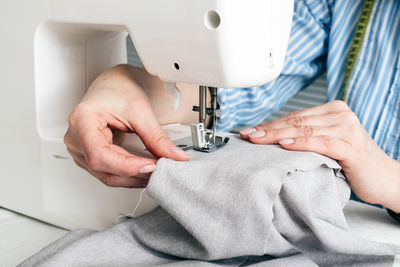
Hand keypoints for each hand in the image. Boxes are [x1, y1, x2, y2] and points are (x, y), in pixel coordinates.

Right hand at [64, 65, 188, 187]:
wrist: (114, 85)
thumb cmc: (119, 90)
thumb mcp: (141, 112)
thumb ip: (157, 138)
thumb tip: (175, 157)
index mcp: (82, 121)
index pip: (100, 156)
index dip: (127, 166)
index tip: (151, 165)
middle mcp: (75, 138)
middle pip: (104, 169)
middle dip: (134, 173)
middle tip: (160, 170)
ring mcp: (79, 149)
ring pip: (106, 176)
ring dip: (132, 177)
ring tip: (154, 170)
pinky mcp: (88, 156)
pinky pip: (108, 172)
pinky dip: (127, 174)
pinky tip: (143, 170)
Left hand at [240, 100, 399, 210]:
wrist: (384, 178)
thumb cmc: (351, 162)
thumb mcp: (326, 143)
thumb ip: (306, 136)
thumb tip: (273, 138)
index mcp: (332, 110)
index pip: (294, 116)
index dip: (270, 124)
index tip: (250, 131)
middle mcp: (340, 114)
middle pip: (296, 121)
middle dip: (268, 129)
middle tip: (248, 135)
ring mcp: (347, 128)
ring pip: (304, 130)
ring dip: (277, 135)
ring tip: (257, 140)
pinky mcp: (351, 146)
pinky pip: (321, 142)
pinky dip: (301, 143)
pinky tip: (285, 144)